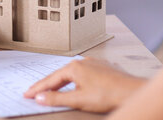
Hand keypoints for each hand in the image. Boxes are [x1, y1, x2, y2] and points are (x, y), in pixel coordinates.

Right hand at [23, 57, 145, 112]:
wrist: (133, 92)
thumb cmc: (109, 95)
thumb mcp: (79, 100)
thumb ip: (57, 98)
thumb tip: (41, 98)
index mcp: (74, 67)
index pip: (50, 80)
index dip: (38, 88)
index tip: (28, 94)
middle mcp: (83, 62)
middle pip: (60, 75)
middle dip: (48, 85)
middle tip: (37, 92)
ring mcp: (95, 64)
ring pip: (73, 73)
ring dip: (62, 82)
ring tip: (55, 89)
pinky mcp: (105, 68)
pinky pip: (86, 73)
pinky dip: (77, 80)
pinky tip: (78, 84)